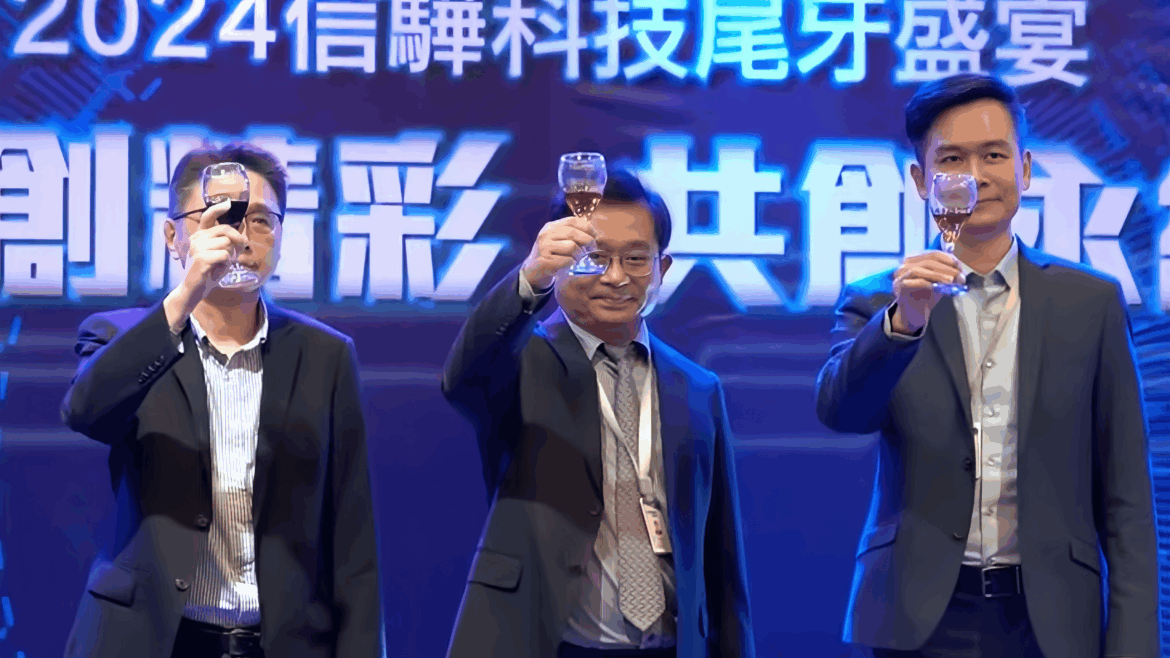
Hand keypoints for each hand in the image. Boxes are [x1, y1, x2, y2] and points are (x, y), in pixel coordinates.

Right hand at [164, 201, 246, 329]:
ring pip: (227, 244)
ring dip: (230, 256)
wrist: (194, 289)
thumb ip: (228, 245)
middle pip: (226, 230)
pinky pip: (225, 256)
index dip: (217, 209)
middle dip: (238, 239)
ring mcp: (198, 247)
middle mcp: (197, 238)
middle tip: (241, 249)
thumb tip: (243, 238)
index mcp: (200, 235)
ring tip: (221, 265)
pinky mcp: (201, 258)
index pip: (208, 217)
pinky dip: (226, 264)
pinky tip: (217, 270)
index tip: (227, 203)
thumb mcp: (221, 255)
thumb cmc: (209, 272)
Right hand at [520, 216, 594, 289]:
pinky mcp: (545, 260)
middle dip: (587, 241)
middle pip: (573, 233)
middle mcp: (546, 234)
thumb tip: (593, 235)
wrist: (534, 271)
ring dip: (579, 255)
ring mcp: (544, 246)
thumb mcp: (558, 240)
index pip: (572, 220)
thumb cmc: (551, 255)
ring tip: (577, 259)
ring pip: (572, 246)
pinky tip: (569, 265)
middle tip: (592, 249)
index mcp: (551, 226)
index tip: (594, 236)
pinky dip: (572, 263)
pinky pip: (567, 260)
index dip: (587, 227)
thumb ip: (571, 234)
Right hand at [891, 251, 963, 333]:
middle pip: (928, 260)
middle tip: (959, 276)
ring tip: (951, 281)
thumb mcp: (940, 282)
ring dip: (938, 274)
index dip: (949, 259)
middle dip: (946, 267)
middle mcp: (905, 265)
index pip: (934, 254)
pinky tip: (938, 287)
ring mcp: (900, 275)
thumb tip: (961, 271)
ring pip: (920, 269)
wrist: (914, 315)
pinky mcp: (899, 286)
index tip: (960, 267)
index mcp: (916, 260)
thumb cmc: (927, 297)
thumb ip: (948, 274)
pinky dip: (928, 283)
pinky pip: (915, 281)